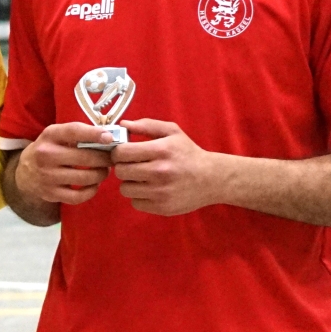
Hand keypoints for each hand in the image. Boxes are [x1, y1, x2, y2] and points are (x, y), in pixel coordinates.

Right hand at [14, 123, 115, 206]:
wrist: (25, 173)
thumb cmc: (49, 149)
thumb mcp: (57, 135)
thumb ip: (79, 134)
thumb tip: (109, 136)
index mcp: (50, 135)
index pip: (74, 131)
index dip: (94, 134)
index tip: (110, 138)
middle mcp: (46, 155)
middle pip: (85, 158)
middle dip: (105, 159)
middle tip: (112, 159)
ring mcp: (47, 176)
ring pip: (85, 178)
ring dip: (101, 175)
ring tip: (104, 171)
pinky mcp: (50, 193)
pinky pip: (78, 196)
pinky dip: (91, 191)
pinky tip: (94, 184)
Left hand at [108, 119, 228, 215]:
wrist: (211, 179)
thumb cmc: (188, 153)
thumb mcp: (172, 132)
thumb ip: (147, 125)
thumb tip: (123, 124)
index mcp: (160, 150)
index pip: (121, 152)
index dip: (119, 152)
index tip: (125, 153)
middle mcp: (159, 172)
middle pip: (120, 171)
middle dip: (124, 167)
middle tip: (134, 166)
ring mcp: (160, 192)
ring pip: (125, 189)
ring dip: (130, 183)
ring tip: (142, 178)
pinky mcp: (162, 207)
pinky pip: (135, 203)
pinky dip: (139, 197)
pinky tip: (150, 190)